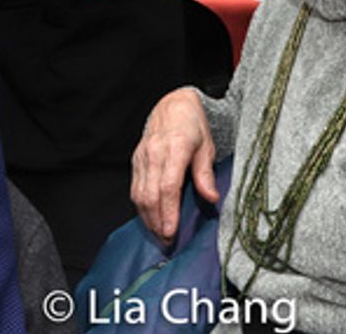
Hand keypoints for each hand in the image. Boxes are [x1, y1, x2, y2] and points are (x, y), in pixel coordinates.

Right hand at [130, 87, 216, 245]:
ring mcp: (142, 156)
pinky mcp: (136, 160)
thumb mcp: (207, 146)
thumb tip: (211, 198)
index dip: (168, 211)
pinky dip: (140, 206)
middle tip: (166, 241)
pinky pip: (134, 187)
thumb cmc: (193, 125)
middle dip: (156, 221)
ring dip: (147, 217)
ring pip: (139, 193)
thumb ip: (206, 173)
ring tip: (158, 234)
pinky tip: (149, 218)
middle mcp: (155, 152)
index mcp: (175, 147)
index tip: (171, 231)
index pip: (168, 186)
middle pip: (150, 194)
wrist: (173, 105)